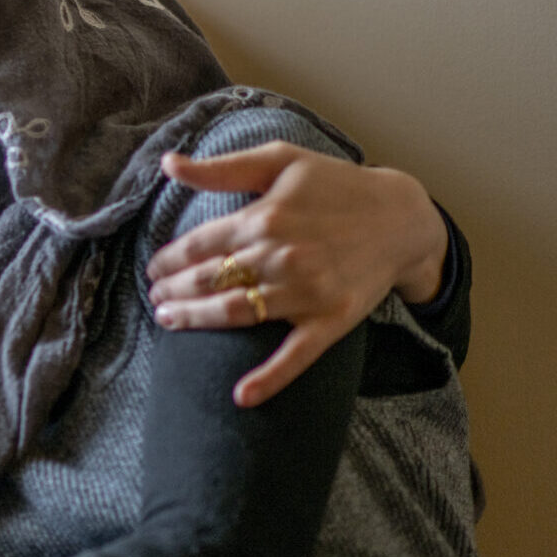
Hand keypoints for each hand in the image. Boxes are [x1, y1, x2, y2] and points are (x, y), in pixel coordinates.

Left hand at [144, 141, 447, 406]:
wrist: (403, 218)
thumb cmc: (336, 185)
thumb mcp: (280, 160)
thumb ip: (221, 168)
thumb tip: (168, 163)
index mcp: (264, 217)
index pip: (198, 245)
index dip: (168, 260)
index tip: (153, 269)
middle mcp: (280, 256)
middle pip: (209, 280)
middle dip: (173, 291)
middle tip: (154, 297)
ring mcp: (306, 292)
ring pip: (235, 312)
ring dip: (195, 320)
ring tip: (167, 320)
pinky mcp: (331, 320)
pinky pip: (295, 355)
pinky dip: (269, 378)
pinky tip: (241, 396)